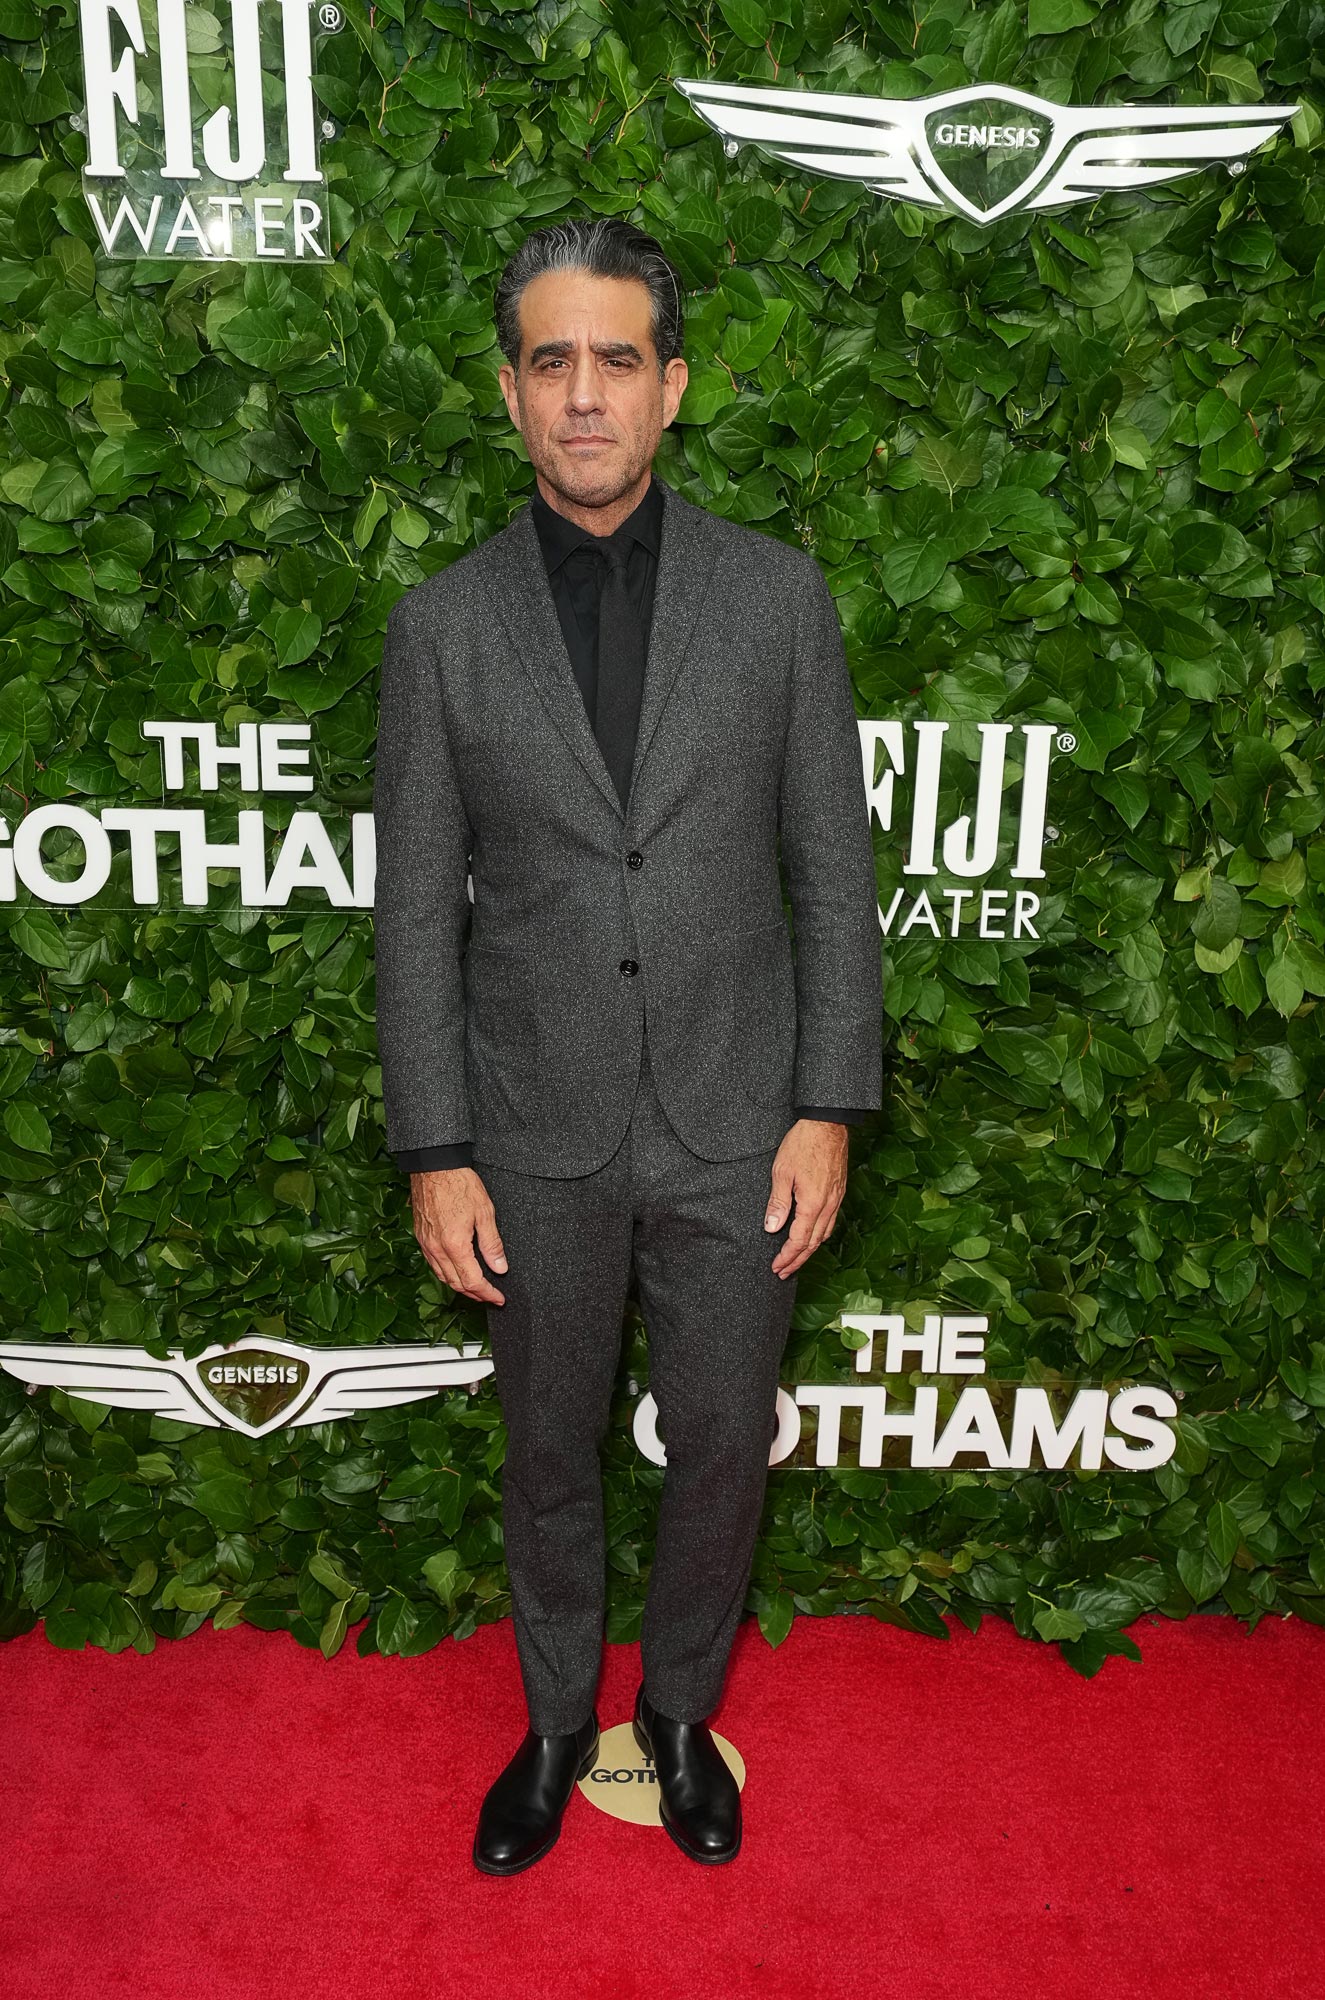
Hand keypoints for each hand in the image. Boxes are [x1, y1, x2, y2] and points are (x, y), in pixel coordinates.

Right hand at [409, 1166, 507, 1305]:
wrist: (434, 1166)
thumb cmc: (459, 1184)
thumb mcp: (485, 1212)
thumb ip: (492, 1244)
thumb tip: (500, 1267)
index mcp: (454, 1245)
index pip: (472, 1281)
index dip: (487, 1293)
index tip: (499, 1298)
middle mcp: (436, 1249)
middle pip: (455, 1283)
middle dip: (474, 1294)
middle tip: (490, 1297)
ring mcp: (426, 1244)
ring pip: (442, 1276)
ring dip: (459, 1286)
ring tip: (476, 1288)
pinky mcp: (421, 1237)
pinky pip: (433, 1264)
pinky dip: (447, 1273)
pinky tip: (457, 1270)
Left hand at [764, 1119, 848, 1279]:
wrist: (827, 1124)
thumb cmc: (803, 1144)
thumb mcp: (782, 1172)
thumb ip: (777, 1203)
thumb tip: (771, 1228)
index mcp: (813, 1204)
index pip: (799, 1241)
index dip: (787, 1257)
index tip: (776, 1267)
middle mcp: (828, 1206)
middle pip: (813, 1244)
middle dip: (797, 1261)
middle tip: (783, 1272)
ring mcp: (836, 1199)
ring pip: (824, 1235)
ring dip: (809, 1251)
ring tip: (796, 1259)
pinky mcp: (839, 1192)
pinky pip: (831, 1222)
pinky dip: (819, 1235)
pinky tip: (811, 1236)